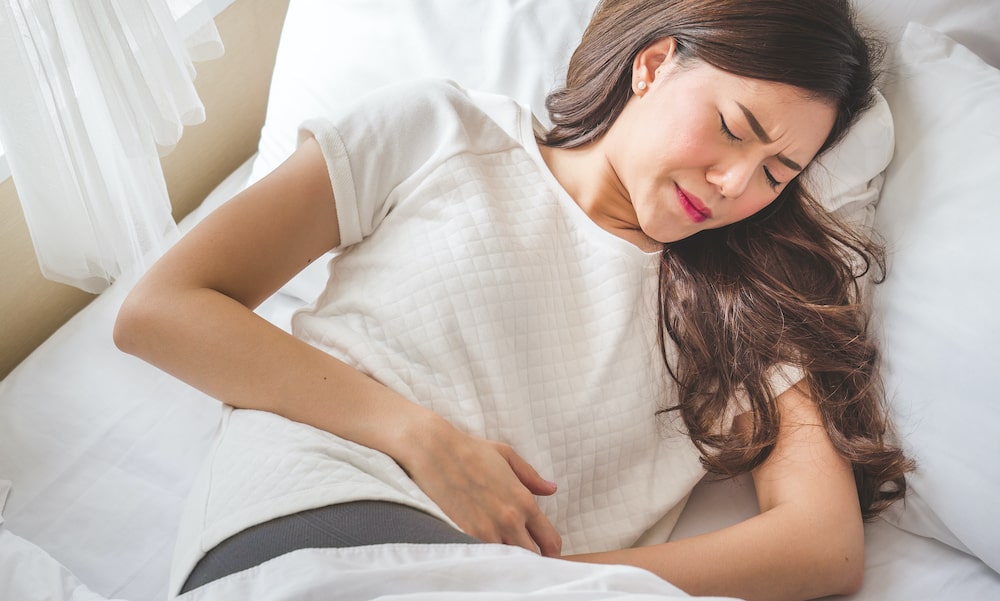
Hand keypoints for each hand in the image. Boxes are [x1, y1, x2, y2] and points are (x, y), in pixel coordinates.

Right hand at [397, 417, 561, 556]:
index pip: (550, 541)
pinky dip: (487, 560)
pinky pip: (484, 558)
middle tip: (524, 556)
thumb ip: (531, 476)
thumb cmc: (470, 451)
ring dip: (509, 559)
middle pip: (533, 557)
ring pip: (509, 561)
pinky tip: (484, 555)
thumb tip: (551, 489)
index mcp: (523, 501)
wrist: (435, 452)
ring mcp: (487, 531)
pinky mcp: (465, 535)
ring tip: (504, 556)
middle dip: (532, 558)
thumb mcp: (506, 456)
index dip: (551, 550)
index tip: (545, 551)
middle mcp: (510, 520)